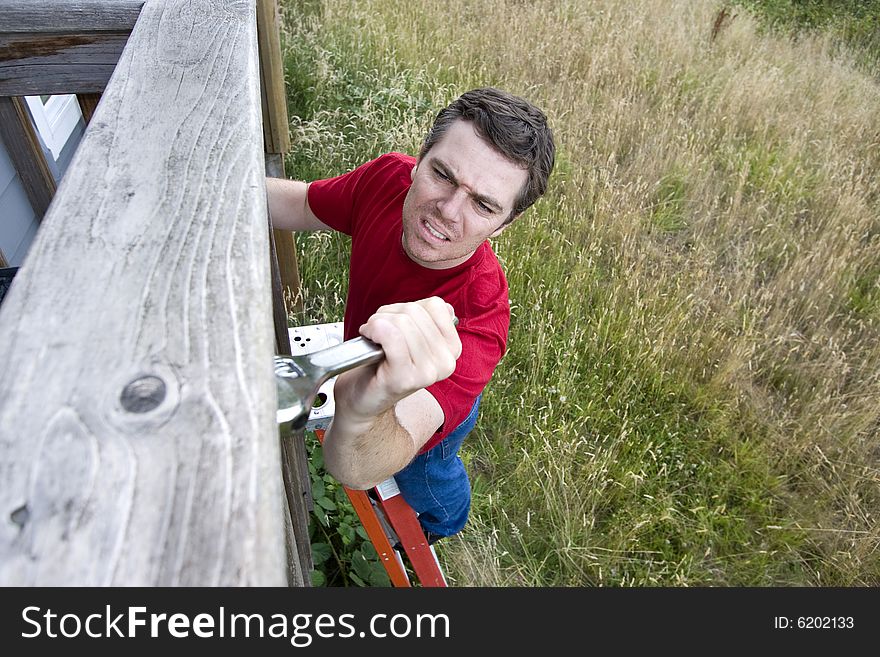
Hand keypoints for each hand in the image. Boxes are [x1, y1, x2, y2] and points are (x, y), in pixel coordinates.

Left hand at [333, 297, 460, 421]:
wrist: (361, 396)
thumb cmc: (383, 362)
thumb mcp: (414, 335)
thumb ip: (430, 318)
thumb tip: (442, 308)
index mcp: (452, 349)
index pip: (436, 306)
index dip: (408, 308)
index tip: (396, 323)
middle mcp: (446, 363)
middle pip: (415, 312)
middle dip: (389, 314)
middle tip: (379, 331)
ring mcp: (427, 373)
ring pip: (402, 322)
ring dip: (377, 322)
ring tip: (373, 337)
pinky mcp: (405, 378)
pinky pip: (392, 336)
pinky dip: (374, 329)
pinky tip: (368, 337)